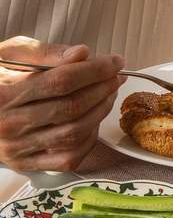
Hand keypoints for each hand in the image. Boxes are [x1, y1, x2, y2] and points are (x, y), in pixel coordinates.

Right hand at [0, 37, 123, 170]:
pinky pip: (69, 156)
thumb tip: (81, 53)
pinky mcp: (25, 164)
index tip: (115, 61)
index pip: (61, 81)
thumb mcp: (10, 54)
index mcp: (2, 95)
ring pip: (74, 132)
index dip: (95, 70)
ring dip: (101, 111)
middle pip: (72, 108)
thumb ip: (44, 52)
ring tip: (109, 93)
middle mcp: (7, 125)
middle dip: (103, 89)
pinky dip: (89, 138)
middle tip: (116, 76)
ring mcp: (16, 148)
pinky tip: (93, 119)